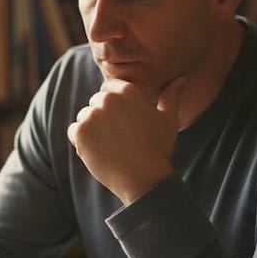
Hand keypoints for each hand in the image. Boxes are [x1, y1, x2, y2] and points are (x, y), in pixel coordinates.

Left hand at [67, 75, 186, 203]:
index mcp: (128, 90)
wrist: (143, 179)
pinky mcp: (80, 132)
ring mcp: (92, 115)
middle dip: (104, 117)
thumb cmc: (158, 149)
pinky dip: (82, 142)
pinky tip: (100, 151)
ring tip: (112, 145)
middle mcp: (108, 99)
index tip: (124, 123)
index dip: (115, 106)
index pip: (109, 88)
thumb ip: (170, 96)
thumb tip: (181, 78)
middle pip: (96, 102)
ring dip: (92, 129)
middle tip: (120, 137)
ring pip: (84, 117)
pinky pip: (74, 131)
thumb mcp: (168, 120)